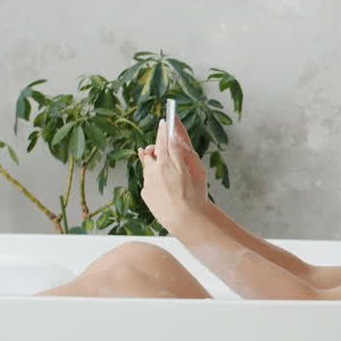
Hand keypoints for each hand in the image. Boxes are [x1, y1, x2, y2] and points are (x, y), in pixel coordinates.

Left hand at [138, 115, 209, 230]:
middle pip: (153, 150)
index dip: (164, 129)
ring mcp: (148, 181)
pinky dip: (155, 181)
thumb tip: (175, 138)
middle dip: (157, 145)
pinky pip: (149, 181)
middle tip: (164, 143)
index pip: (164, 139)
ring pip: (149, 166)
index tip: (165, 121)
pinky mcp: (145, 193)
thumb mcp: (195, 170)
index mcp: (167, 161)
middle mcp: (154, 169)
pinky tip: (166, 189)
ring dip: (155, 164)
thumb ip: (182, 152)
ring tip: (168, 173)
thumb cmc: (194, 196)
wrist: (185, 220)